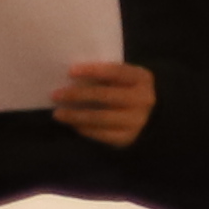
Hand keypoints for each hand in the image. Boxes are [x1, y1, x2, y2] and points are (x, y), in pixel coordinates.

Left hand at [40, 61, 155, 147]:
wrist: (152, 116)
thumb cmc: (128, 90)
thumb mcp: (125, 78)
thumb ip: (106, 76)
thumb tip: (71, 78)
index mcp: (141, 78)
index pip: (115, 71)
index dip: (92, 70)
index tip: (70, 71)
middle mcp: (143, 99)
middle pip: (105, 96)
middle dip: (78, 95)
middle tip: (55, 94)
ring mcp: (137, 121)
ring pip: (101, 117)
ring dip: (76, 115)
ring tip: (58, 113)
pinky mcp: (128, 138)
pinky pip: (102, 134)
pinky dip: (85, 129)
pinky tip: (72, 124)